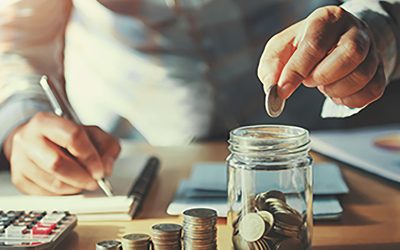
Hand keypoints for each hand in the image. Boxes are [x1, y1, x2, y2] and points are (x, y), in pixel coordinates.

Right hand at [3, 112, 120, 194]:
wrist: (36, 140)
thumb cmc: (65, 137)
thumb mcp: (91, 133)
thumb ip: (106, 146)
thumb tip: (106, 168)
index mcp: (46, 121)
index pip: (72, 137)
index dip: (90, 157)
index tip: (100, 170)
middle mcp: (28, 139)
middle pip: (58, 164)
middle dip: (82, 177)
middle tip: (94, 181)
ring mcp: (20, 159)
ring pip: (53, 183)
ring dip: (75, 187)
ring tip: (83, 181)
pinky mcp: (19, 178)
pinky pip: (46, 194)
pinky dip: (64, 193)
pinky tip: (70, 184)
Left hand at [258, 6, 384, 107]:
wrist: (334, 41)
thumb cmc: (304, 45)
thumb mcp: (281, 48)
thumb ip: (272, 67)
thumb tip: (273, 90)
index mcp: (326, 19)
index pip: (314, 46)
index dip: (296, 72)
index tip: (282, 90)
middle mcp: (354, 31)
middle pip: (348, 56)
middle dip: (321, 77)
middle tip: (308, 80)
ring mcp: (371, 50)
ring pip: (361, 76)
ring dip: (335, 90)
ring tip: (322, 84)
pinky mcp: (379, 70)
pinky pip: (371, 91)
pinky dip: (349, 100)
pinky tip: (337, 92)